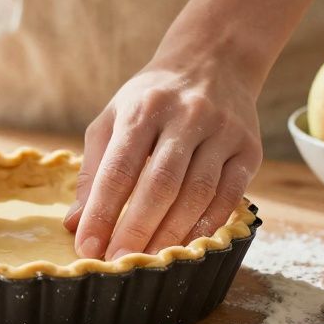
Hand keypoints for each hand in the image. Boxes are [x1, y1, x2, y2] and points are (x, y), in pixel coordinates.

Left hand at [64, 55, 261, 259]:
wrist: (213, 61)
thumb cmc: (151, 99)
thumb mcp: (113, 118)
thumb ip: (94, 170)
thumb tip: (74, 223)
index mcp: (142, 109)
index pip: (118, 169)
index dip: (102, 212)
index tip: (88, 247)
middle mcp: (185, 116)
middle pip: (160, 184)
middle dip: (136, 229)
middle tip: (118, 262)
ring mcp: (222, 132)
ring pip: (197, 193)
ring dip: (172, 234)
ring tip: (149, 262)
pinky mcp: (249, 148)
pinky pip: (230, 195)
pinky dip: (208, 225)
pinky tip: (188, 246)